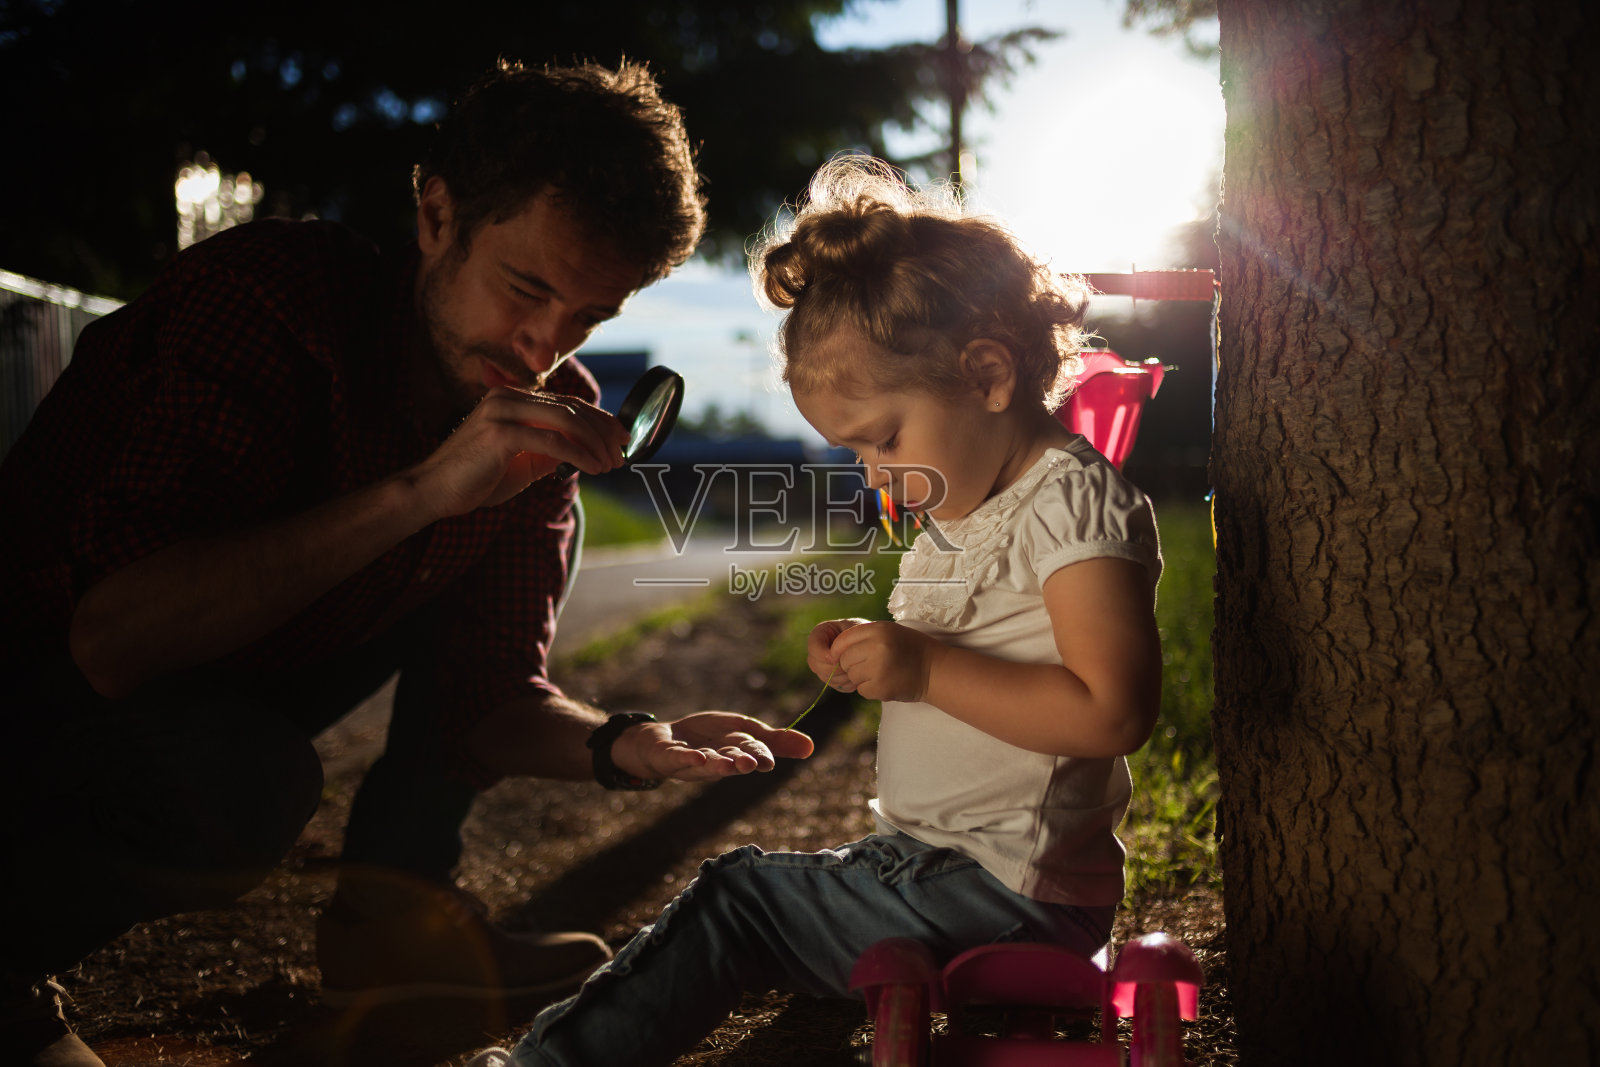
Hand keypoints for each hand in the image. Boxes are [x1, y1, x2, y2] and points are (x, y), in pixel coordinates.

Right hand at [410, 388, 630, 516]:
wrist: (433, 491)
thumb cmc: (476, 479)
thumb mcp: (521, 462)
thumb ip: (549, 451)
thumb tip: (584, 452)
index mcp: (511, 398)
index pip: (566, 403)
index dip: (599, 420)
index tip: (621, 438)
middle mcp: (508, 397)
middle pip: (572, 408)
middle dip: (604, 432)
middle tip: (623, 453)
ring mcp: (502, 411)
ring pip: (566, 421)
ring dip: (595, 444)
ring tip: (611, 464)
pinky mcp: (500, 433)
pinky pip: (552, 441)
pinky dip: (579, 455)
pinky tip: (593, 468)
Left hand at [611, 711, 814, 781]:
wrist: (661, 741)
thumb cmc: (706, 738)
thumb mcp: (743, 731)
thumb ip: (774, 740)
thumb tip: (811, 747)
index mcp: (735, 752)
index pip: (753, 752)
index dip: (762, 755)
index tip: (770, 761)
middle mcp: (716, 760)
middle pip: (731, 760)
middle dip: (742, 762)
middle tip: (752, 764)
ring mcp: (691, 760)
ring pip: (707, 764)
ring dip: (718, 765)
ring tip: (729, 765)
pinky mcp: (668, 755)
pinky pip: (677, 759)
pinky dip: (686, 758)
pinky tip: (696, 757)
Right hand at [806, 618, 869, 686]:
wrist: (870, 641)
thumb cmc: (864, 631)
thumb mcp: (855, 629)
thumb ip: (843, 641)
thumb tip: (833, 661)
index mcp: (820, 633)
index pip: (814, 648)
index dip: (824, 655)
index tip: (839, 657)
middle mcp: (817, 651)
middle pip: (816, 665)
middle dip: (834, 668)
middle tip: (850, 666)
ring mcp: (823, 665)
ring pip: (825, 678)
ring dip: (842, 676)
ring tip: (856, 669)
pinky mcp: (832, 677)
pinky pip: (835, 685)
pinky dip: (847, 683)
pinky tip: (857, 676)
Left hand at [826, 620, 939, 702]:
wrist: (935, 670)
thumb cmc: (909, 649)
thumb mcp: (887, 632)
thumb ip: (861, 636)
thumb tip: (831, 652)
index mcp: (877, 629)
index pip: (842, 641)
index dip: (839, 650)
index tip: (844, 655)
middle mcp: (877, 647)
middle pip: (844, 660)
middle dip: (852, 665)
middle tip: (872, 665)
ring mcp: (879, 668)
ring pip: (852, 676)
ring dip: (862, 678)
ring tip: (881, 672)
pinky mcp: (881, 687)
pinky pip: (862, 690)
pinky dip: (870, 689)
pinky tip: (886, 682)